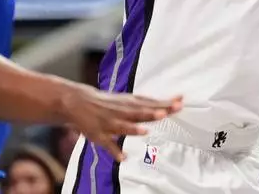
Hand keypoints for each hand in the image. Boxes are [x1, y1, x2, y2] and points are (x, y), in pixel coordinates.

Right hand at [60, 85, 181, 160]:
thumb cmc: (108, 103)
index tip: (180, 101)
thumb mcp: (128, 100)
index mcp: (128, 103)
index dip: (164, 103)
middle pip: (140, 112)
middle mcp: (121, 112)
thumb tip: (174, 101)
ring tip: (145, 131)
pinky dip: (114, 151)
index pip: (150, 102)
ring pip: (123, 126)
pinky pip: (108, 144)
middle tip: (168, 111)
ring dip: (133, 128)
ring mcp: (110, 123)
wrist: (78, 101)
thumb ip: (149, 104)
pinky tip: (124, 157)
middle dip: (153, 112)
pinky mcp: (99, 135)